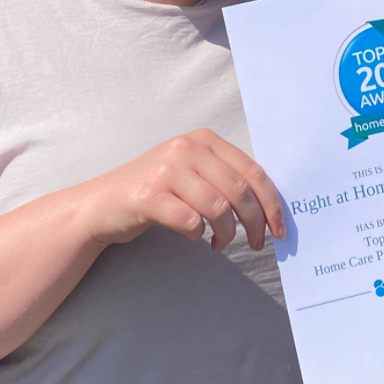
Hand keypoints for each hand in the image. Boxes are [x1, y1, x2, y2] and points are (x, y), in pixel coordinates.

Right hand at [81, 128, 285, 251]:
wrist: (104, 203)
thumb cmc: (158, 191)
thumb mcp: (194, 172)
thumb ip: (226, 179)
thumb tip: (270, 209)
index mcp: (204, 140)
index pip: (252, 170)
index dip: (271, 202)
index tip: (280, 228)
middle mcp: (186, 148)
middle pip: (238, 190)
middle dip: (254, 222)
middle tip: (257, 244)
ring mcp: (166, 170)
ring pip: (218, 208)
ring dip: (226, 233)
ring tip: (219, 243)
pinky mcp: (148, 196)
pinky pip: (190, 222)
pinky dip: (197, 235)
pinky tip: (193, 237)